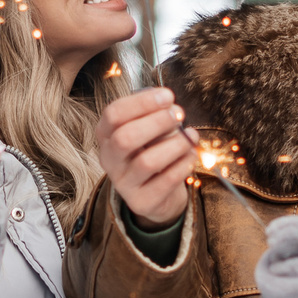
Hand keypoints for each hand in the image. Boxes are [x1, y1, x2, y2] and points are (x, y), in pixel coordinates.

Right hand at [93, 86, 195, 227]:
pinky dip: (183, 164)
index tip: (167, 96)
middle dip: (157, 122)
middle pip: (125, 138)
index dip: (142, 102)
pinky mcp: (141, 201)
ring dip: (175, 145)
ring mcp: (123, 183)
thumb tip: (172, 108)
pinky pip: (166, 181)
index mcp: (106, 135)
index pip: (113, 114)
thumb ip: (155, 116)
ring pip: (147, 162)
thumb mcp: (148, 131)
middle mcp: (109, 159)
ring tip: (191, 136)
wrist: (157, 194)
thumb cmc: (152, 151)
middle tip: (179, 114)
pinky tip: (191, 155)